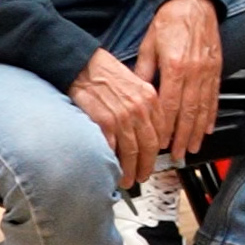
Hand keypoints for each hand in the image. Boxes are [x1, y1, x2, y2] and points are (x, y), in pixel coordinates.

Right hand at [69, 47, 164, 187]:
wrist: (83, 65)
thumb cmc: (105, 73)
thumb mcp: (136, 84)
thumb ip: (145, 105)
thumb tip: (148, 127)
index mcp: (150, 99)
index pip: (161, 133)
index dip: (158, 152)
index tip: (154, 160)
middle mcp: (139, 109)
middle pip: (149, 147)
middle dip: (147, 166)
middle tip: (143, 176)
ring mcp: (122, 117)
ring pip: (132, 152)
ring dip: (130, 170)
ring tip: (127, 178)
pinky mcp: (104, 122)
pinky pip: (112, 148)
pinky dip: (113, 161)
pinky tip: (111, 167)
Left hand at [133, 0, 222, 159]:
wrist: (193, 1)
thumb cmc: (169, 20)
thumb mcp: (148, 45)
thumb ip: (144, 72)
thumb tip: (137, 94)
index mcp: (175, 67)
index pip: (169, 105)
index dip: (165, 127)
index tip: (160, 142)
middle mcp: (194, 72)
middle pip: (188, 112)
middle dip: (183, 136)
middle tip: (177, 154)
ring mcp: (208, 71)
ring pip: (204, 108)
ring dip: (198, 130)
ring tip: (193, 147)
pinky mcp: (216, 68)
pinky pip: (214, 96)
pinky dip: (212, 114)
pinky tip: (209, 127)